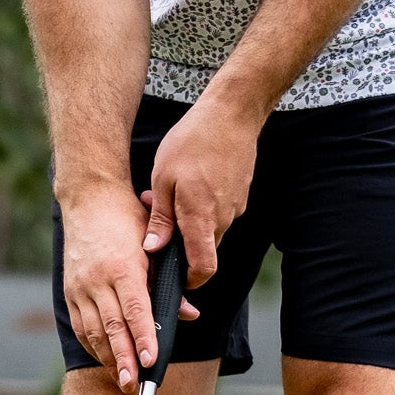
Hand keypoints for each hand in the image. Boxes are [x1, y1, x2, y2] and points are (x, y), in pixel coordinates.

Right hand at [60, 181, 168, 390]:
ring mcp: (80, 286)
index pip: (135, 310)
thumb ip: (169, 283)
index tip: (150, 360)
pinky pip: (80, 325)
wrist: (90, 199)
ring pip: (93, 331)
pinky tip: (105, 359)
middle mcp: (98, 280)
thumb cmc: (129, 220)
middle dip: (123, 360)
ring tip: (122, 380)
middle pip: (111, 328)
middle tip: (133, 386)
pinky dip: (93, 345)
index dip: (142, 337)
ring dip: (108, 358)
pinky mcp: (69, 291)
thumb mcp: (154, 246)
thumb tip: (189, 314)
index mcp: (123, 267)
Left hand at [140, 88, 260, 287]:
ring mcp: (236, 206)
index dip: (191, 281)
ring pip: (210, 226)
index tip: (177, 279)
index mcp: (202, 219)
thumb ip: (161, 219)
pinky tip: (191, 179)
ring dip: (190, 219)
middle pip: (204, 248)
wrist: (232, 114)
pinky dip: (203, 204)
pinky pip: (219, 210)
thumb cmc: (194, 142)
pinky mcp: (241, 193)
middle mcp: (224, 218)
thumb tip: (153, 248)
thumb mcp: (163, 179)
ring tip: (171, 190)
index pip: (204, 268)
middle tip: (159, 215)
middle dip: (182, 241)